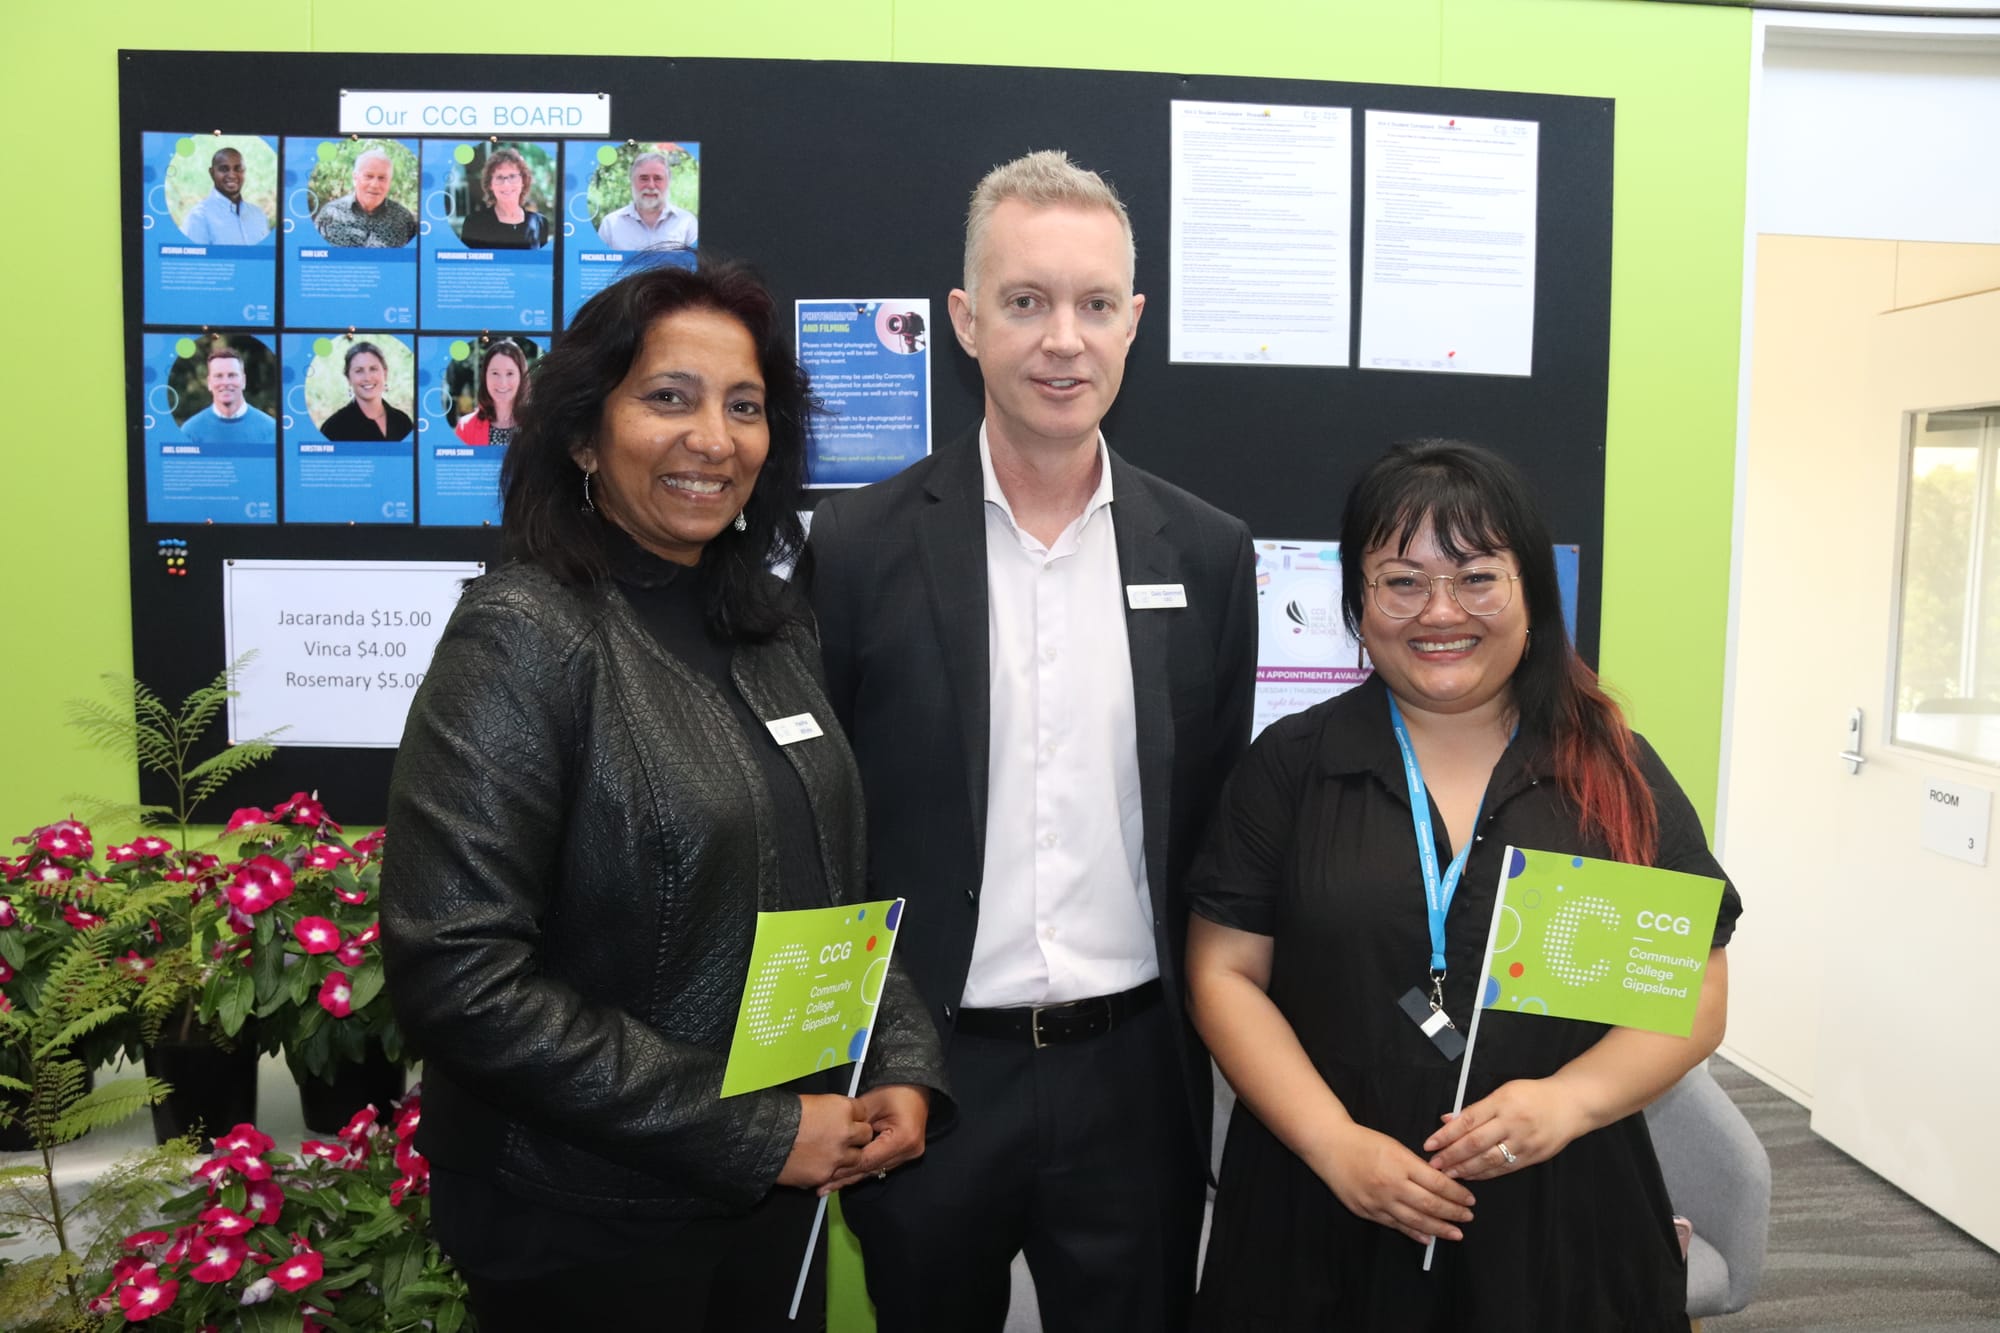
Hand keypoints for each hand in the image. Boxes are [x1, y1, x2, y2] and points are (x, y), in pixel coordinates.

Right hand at [776, 1094, 871, 1189]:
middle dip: (856, 1136)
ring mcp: (837, 1156)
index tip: (848, 1120)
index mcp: (842, 1109)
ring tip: (830, 1153)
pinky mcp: (825, 1174)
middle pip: (865, 1135)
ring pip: (856, 1158)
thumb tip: (840, 1117)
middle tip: (843, 1137)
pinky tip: (816, 1164)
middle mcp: (845, 1132)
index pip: (863, 1111)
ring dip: (847, 1156)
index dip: (854, 1116)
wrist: (764, 1138)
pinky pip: (835, 1174)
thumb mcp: (813, 1102)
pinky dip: (828, 1170)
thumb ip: (833, 1111)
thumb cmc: (783, 1116)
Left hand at [823, 1083, 929, 1194]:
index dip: (846, 1167)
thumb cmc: (895, 1089)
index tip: (825, 1174)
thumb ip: (854, 1126)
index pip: (869, 1159)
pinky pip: (880, 1164)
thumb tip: (835, 1145)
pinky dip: (862, 1168)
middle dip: (846, 1177)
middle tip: (822, 1187)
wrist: (916, 1086)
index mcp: (903, 1138)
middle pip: (872, 1168)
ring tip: (829, 1185)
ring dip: (852, 1176)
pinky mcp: (905, 1154)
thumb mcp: (871, 1103)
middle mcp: (909, 1151)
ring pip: (875, 1170)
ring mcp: (909, 1154)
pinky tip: (845, 1176)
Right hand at [1310, 1122, 1475, 1244]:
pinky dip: (1413, 1233)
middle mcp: (1390, 1184)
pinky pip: (1395, 1225)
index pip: (1437, 1183)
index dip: (1457, 1194)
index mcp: (1400, 1163)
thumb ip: (1416, 1166)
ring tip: (1455, 1233)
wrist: (1329, 1146)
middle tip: (1468, 1217)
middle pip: (1430, 1204)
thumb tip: (1440, 1184)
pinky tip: (1427, 1238)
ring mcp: (1378, 1201)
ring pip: (1415, 1220)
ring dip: (1438, 1229)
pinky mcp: (1366, 1211)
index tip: (1470, 1199)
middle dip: (1453, 1213)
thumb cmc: (1363, 1141)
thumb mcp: (1395, 1146)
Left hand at [1423, 1078, 1586, 1180]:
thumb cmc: (1534, 1095)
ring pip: (1489, 1160)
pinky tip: (1470, 1176)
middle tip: (1434, 1163)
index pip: (1467, 1120)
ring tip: (1448, 1173)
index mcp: (1502, 1102)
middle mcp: (1512, 1123)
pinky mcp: (1532, 1156)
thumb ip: (1476, 1108)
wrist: (1571, 1105)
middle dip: (1451, 1155)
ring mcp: (1523, 1141)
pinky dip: (1484, 1174)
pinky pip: (1504, 1168)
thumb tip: (1448, 1120)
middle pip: (1475, 1143)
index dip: (1446, 1134)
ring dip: (1465, 1169)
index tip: (1430, 1144)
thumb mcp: (1503, 1091)